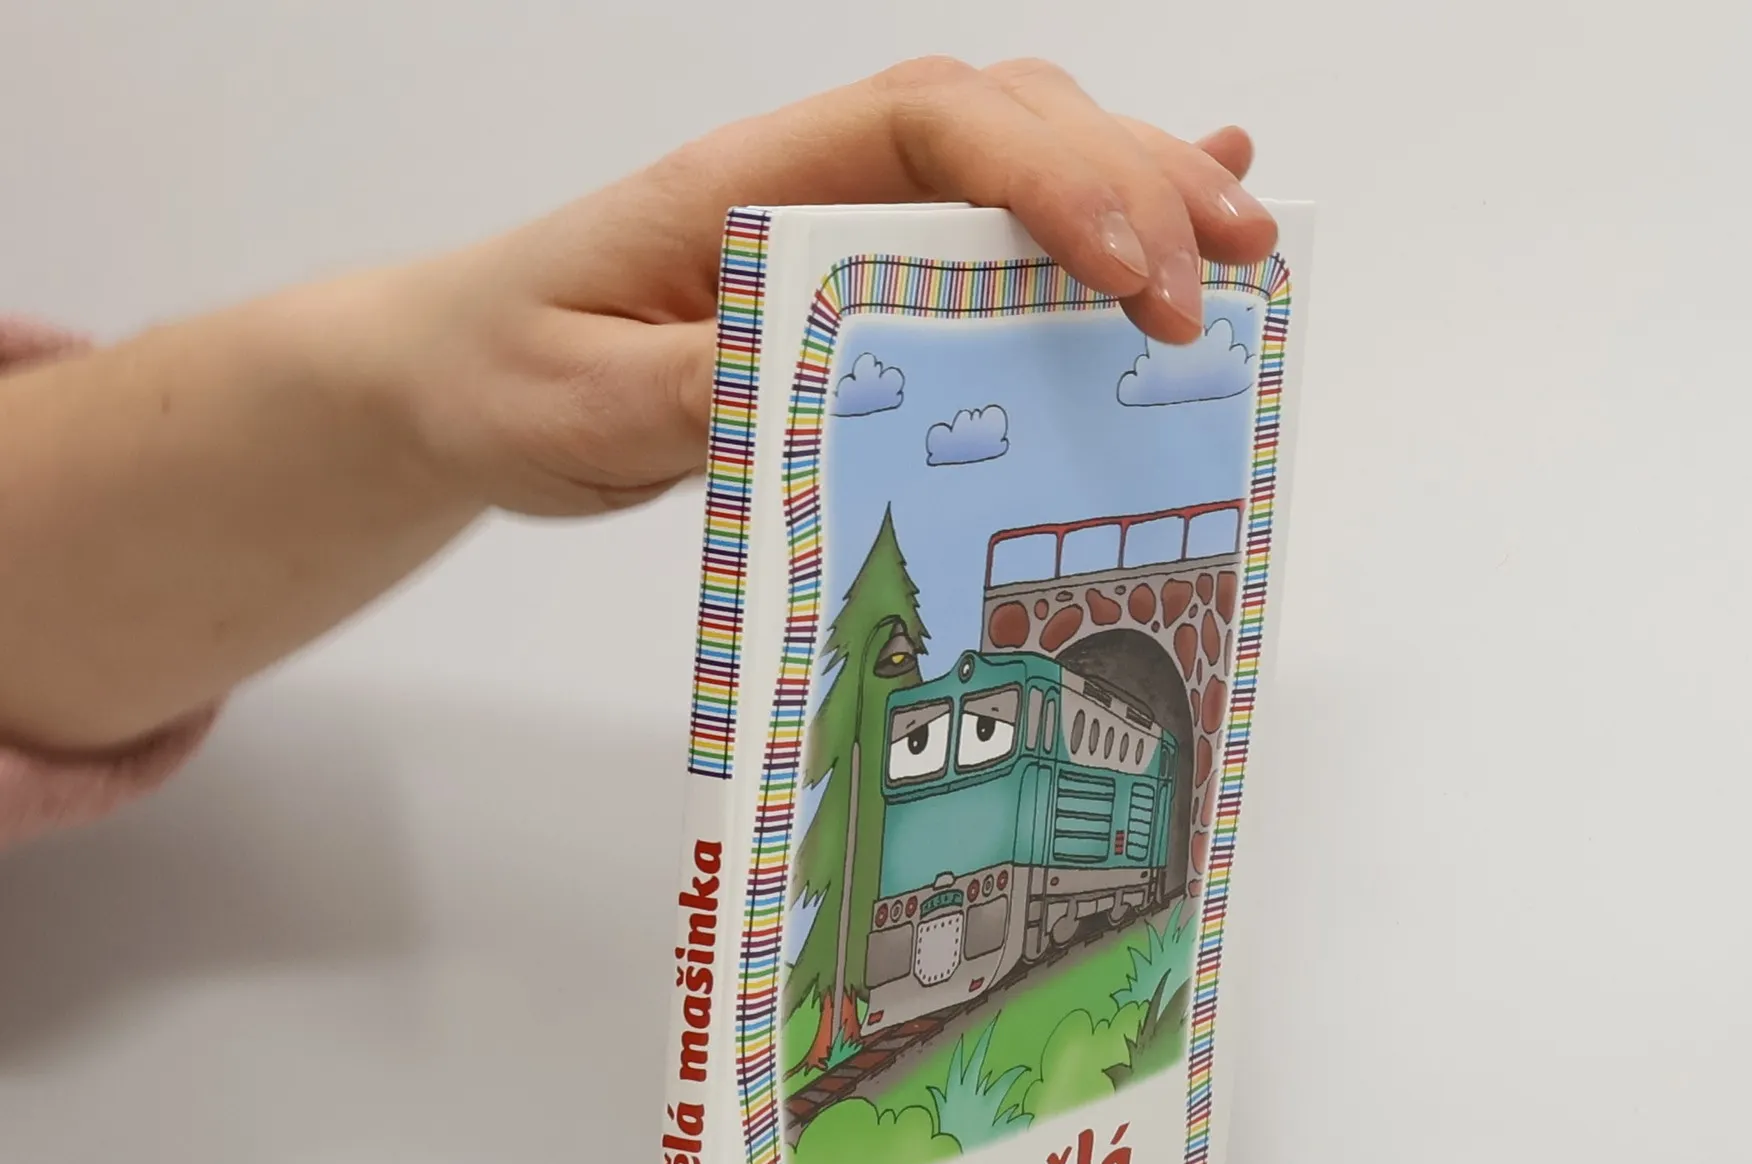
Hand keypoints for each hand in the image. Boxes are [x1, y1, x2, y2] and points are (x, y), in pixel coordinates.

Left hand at [372, 59, 1277, 517]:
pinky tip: (1184, 218)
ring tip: (1244, 248)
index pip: (929, 129)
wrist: (463, 374)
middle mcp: (814, 183)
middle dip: (1136, 186)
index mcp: (749, 187)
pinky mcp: (863, 283)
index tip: (1131, 270)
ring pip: (1021, 163)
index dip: (1048, 180)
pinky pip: (993, 227)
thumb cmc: (510, 371)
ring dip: (1143, 192)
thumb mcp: (583, 404)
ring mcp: (846, 224)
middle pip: (1008, 127)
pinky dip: (1095, 214)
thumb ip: (694, 392)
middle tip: (1227, 278)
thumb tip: (815, 384)